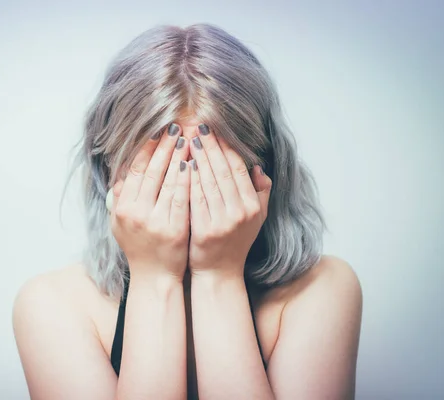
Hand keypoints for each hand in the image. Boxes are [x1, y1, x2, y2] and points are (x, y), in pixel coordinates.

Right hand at [110, 123, 190, 281]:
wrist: (154, 277)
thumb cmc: (139, 247)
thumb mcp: (120, 223)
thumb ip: (120, 197)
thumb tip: (122, 169)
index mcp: (122, 208)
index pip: (135, 170)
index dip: (146, 149)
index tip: (157, 132)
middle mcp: (135, 212)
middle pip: (151, 171)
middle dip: (164, 147)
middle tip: (175, 127)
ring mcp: (154, 221)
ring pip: (167, 182)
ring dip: (177, 157)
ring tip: (187, 139)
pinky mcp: (173, 229)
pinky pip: (181, 198)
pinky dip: (186, 179)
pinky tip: (193, 164)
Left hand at [187, 123, 271, 278]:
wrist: (218, 273)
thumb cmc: (235, 242)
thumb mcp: (257, 218)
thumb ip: (261, 192)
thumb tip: (258, 167)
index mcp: (253, 206)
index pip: (239, 169)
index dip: (227, 148)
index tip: (216, 131)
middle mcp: (241, 213)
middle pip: (224, 172)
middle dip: (211, 147)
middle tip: (200, 127)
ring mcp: (223, 222)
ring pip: (209, 182)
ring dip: (199, 158)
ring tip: (189, 140)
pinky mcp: (204, 229)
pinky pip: (195, 198)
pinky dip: (190, 180)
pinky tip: (183, 165)